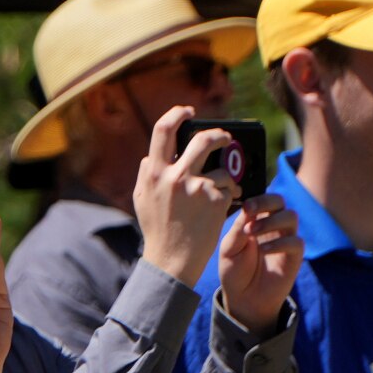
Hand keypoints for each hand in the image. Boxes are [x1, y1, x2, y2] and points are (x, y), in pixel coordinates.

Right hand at [135, 105, 238, 287]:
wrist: (172, 261)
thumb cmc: (158, 231)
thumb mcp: (142, 200)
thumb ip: (146, 175)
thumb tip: (150, 155)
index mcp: (153, 173)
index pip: (163, 130)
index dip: (178, 114)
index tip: (189, 111)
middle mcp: (174, 176)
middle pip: (203, 139)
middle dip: (219, 136)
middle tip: (225, 139)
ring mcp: (196, 187)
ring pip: (222, 168)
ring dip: (227, 178)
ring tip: (226, 189)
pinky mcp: (215, 199)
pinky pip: (229, 188)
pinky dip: (229, 197)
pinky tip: (221, 210)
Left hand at [216, 195, 302, 332]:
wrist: (243, 298)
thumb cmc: (234, 271)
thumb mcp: (229, 249)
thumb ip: (238, 229)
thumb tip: (248, 210)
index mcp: (257, 220)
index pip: (264, 199)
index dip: (257, 198)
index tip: (245, 206)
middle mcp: (273, 226)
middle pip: (281, 201)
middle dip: (267, 202)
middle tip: (251, 212)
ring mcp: (285, 240)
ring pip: (291, 216)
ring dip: (271, 221)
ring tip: (252, 233)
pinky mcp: (294, 256)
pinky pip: (296, 242)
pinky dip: (279, 243)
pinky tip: (263, 251)